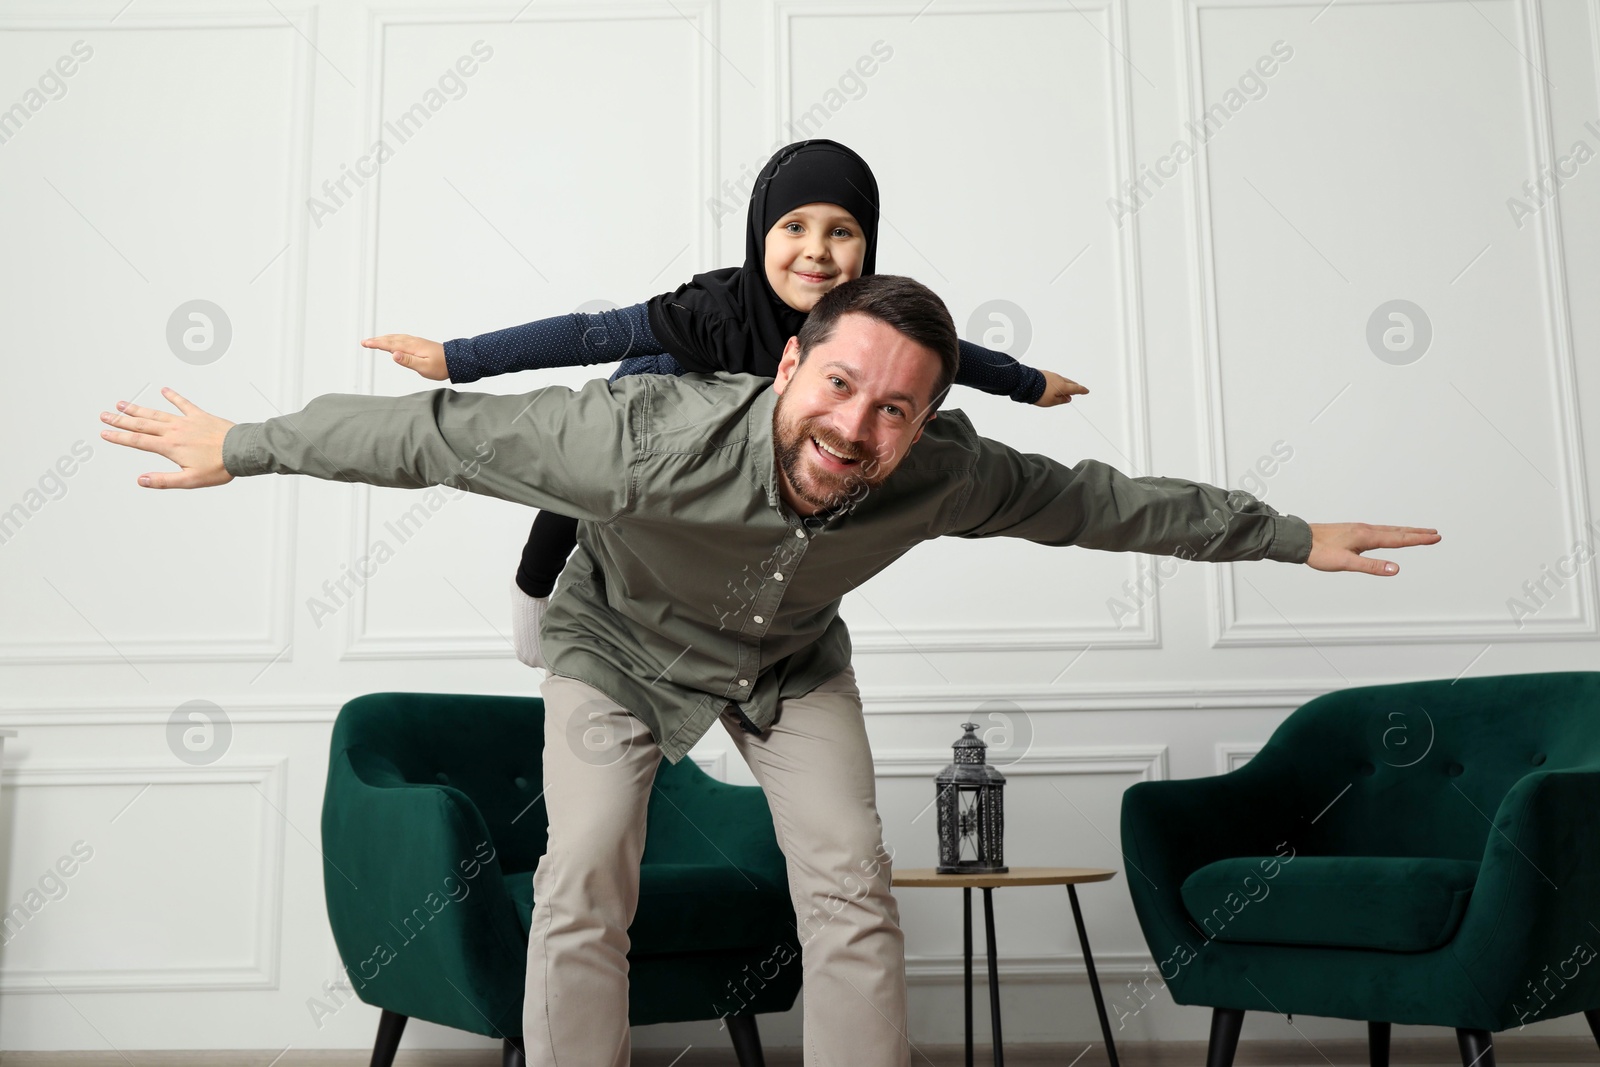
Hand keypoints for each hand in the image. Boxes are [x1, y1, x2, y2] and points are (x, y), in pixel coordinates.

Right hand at [99, 387, 233, 488]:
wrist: (241, 450)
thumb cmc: (219, 467)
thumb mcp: (190, 480)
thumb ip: (164, 481)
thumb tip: (141, 480)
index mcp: (170, 447)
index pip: (138, 442)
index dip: (119, 438)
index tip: (104, 433)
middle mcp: (175, 431)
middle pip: (142, 425)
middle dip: (121, 421)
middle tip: (104, 415)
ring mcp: (187, 421)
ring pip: (157, 413)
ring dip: (138, 409)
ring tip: (123, 404)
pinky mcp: (200, 415)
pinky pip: (183, 403)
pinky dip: (173, 397)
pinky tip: (164, 390)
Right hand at [363, 333, 448, 380]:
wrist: (457, 360)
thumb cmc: (442, 366)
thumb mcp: (424, 367)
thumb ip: (408, 361)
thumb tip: (393, 354)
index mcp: (412, 347)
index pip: (390, 344)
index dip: (377, 344)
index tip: (365, 343)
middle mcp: (413, 342)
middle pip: (391, 339)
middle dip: (377, 340)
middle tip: (364, 342)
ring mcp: (416, 342)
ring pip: (396, 338)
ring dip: (384, 338)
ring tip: (374, 341)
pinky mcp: (420, 344)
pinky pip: (402, 339)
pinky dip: (393, 338)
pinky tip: (393, 341)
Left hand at [1034, 369, 1088, 406]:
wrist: (1026, 383)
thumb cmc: (1039, 393)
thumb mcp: (1052, 401)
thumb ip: (1061, 400)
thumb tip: (1068, 398)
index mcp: (1062, 386)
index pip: (1075, 388)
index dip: (1082, 390)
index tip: (1086, 391)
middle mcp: (1058, 379)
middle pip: (1070, 383)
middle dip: (1074, 387)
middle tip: (1077, 390)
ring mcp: (1051, 375)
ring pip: (1062, 380)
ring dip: (1065, 385)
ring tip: (1064, 390)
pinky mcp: (1045, 374)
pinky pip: (1054, 379)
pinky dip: (1057, 383)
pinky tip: (1054, 386)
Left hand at [1307, 523, 1440, 574]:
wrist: (1300, 539)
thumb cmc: (1320, 552)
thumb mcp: (1346, 563)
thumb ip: (1371, 566)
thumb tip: (1395, 569)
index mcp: (1367, 536)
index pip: (1399, 539)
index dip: (1418, 540)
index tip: (1436, 537)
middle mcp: (1366, 530)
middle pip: (1397, 532)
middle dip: (1417, 533)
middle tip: (1435, 533)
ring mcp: (1359, 529)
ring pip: (1388, 530)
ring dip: (1405, 531)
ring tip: (1418, 532)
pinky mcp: (1352, 531)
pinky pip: (1379, 530)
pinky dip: (1391, 531)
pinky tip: (1388, 534)